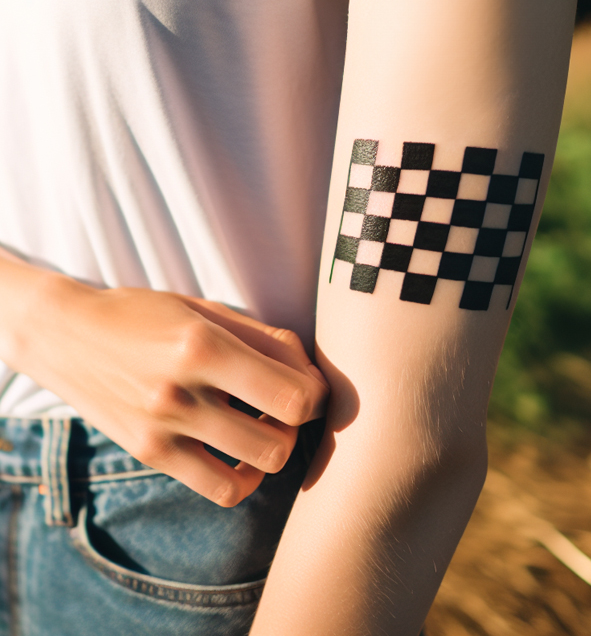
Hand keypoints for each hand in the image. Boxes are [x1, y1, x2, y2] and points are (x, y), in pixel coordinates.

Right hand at [12, 275, 328, 505]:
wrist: (66, 335)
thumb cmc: (145, 314)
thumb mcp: (206, 309)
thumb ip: (265, 339)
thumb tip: (313, 374)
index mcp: (202, 346)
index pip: (293, 396)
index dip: (316, 394)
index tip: (309, 384)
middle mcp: (181, 393)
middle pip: (282, 441)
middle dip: (298, 424)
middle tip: (286, 405)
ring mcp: (162, 430)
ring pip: (257, 469)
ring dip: (274, 449)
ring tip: (264, 426)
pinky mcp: (150, 454)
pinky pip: (220, 490)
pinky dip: (244, 478)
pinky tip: (240, 454)